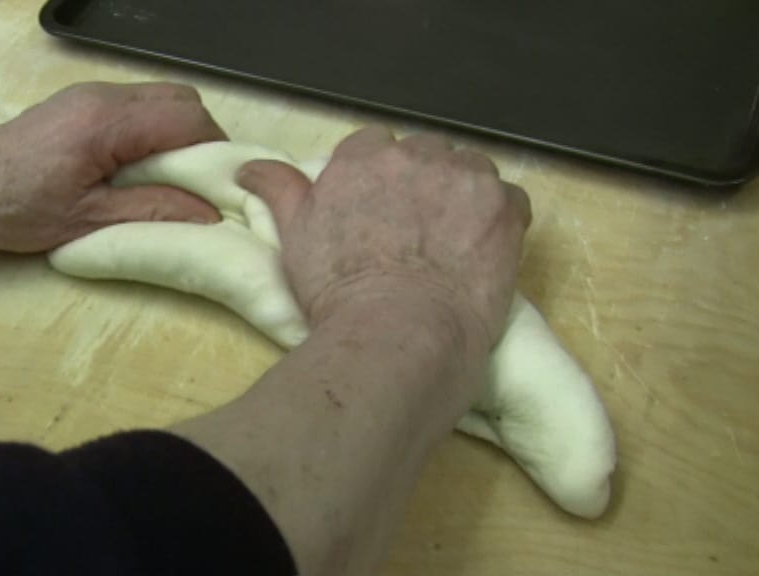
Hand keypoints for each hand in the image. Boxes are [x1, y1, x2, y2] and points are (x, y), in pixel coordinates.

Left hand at [0, 82, 225, 251]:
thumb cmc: (20, 209)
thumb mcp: (90, 220)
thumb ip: (154, 210)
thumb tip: (209, 214)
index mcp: (108, 123)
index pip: (188, 119)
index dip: (214, 151)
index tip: (218, 186)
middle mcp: (105, 97)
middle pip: (182, 99)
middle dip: (201, 138)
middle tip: (197, 182)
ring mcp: (93, 94)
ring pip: (162, 98)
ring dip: (178, 134)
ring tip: (171, 177)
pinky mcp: (84, 102)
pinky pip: (139, 105)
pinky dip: (155, 131)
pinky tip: (143, 166)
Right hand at [238, 127, 530, 351]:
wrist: (397, 331)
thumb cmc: (337, 290)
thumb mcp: (295, 237)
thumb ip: (278, 190)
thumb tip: (246, 167)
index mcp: (364, 156)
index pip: (376, 146)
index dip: (380, 180)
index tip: (380, 213)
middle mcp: (417, 155)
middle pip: (427, 155)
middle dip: (424, 184)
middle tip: (416, 232)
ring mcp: (466, 178)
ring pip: (471, 173)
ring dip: (465, 197)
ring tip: (453, 243)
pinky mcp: (505, 207)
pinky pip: (511, 200)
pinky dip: (500, 222)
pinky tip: (483, 253)